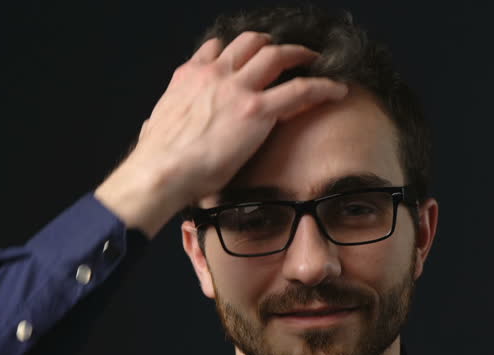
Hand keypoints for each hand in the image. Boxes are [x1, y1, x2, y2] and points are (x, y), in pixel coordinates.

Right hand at [94, 31, 348, 237]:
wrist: (160, 172)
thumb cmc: (156, 159)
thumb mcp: (155, 126)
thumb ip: (164, 119)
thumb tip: (157, 125)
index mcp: (189, 77)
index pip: (216, 49)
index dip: (236, 52)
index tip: (247, 60)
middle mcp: (214, 74)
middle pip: (250, 42)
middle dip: (271, 44)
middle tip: (286, 55)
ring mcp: (238, 89)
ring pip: (276, 55)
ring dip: (298, 54)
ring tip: (314, 61)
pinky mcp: (257, 110)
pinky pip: (301, 89)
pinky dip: (323, 86)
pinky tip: (337, 89)